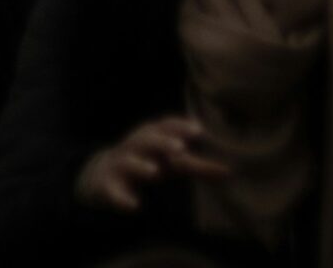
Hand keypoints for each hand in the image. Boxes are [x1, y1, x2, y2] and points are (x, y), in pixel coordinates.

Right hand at [74, 118, 227, 213]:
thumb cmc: (146, 163)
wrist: (103, 175)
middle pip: (146, 139)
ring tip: (155, 172)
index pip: (164, 126)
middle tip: (180, 148)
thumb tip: (229, 170)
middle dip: (162, 142)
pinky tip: (134, 206)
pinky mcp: (108, 186)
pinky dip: (122, 197)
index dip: (179, 127)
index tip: (199, 130)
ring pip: (128, 161)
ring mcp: (120, 166)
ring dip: (141, 165)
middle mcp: (134, 147)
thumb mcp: (169, 162)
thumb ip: (197, 166)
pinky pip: (113, 191)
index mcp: (150, 137)